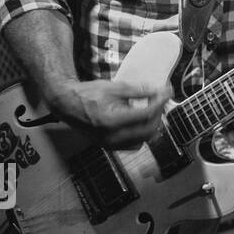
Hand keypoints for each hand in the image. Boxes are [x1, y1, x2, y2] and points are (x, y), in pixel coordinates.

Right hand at [50, 77, 171, 148]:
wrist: (66, 104)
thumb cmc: (87, 94)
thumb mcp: (114, 87)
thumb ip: (138, 91)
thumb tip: (159, 91)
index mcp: (112, 121)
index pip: (146, 114)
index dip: (160, 102)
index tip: (167, 91)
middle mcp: (112, 137)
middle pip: (149, 129)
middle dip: (158, 113)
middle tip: (160, 99)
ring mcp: (110, 144)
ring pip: (143, 139)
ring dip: (152, 124)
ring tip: (152, 109)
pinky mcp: (109, 146)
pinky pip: (133, 144)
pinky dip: (141, 133)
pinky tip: (140, 120)